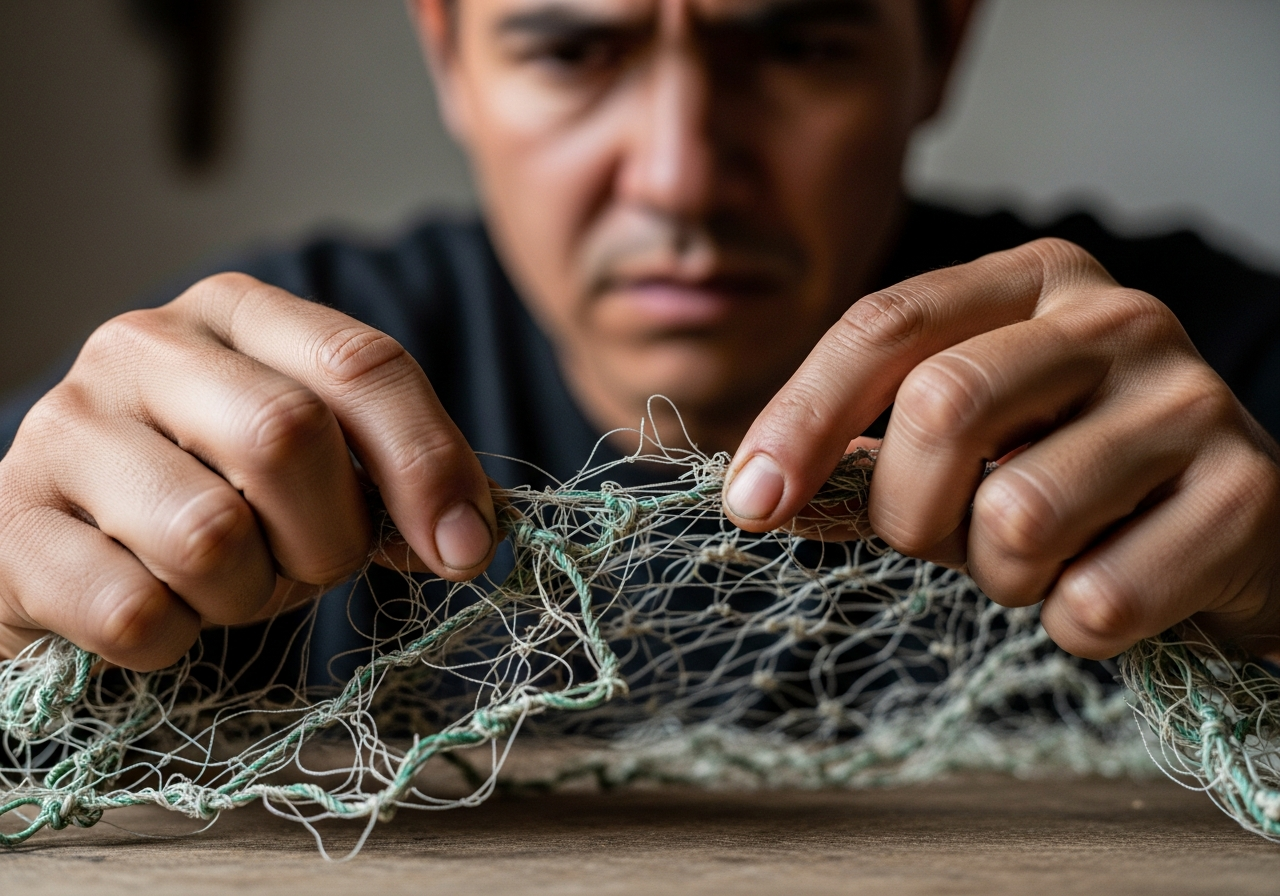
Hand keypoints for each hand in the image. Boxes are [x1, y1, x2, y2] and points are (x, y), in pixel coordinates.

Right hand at [0, 273, 496, 670]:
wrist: (65, 550)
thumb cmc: (216, 502)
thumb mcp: (317, 473)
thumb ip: (396, 479)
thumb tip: (472, 533)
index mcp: (236, 314)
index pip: (362, 364)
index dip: (429, 463)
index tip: (466, 549)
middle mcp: (142, 346)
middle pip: (287, 436)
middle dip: (330, 537)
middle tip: (314, 563)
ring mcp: (64, 431)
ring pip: (210, 536)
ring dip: (248, 594)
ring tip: (226, 584)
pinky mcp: (7, 529)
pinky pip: (136, 613)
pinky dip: (174, 641)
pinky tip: (160, 613)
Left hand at [725, 238, 1279, 659]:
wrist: (1233, 526)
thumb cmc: (1072, 474)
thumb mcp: (974, 429)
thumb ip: (876, 437)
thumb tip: (756, 493)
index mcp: (1031, 280)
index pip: (885, 326)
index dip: (801, 419)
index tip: (749, 505)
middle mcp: (1115, 317)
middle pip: (942, 408)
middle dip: (910, 512)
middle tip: (944, 541)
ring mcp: (1189, 399)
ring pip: (1016, 516)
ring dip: (1003, 577)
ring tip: (1045, 560)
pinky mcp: (1246, 493)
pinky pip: (1096, 601)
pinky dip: (1076, 623)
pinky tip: (1109, 585)